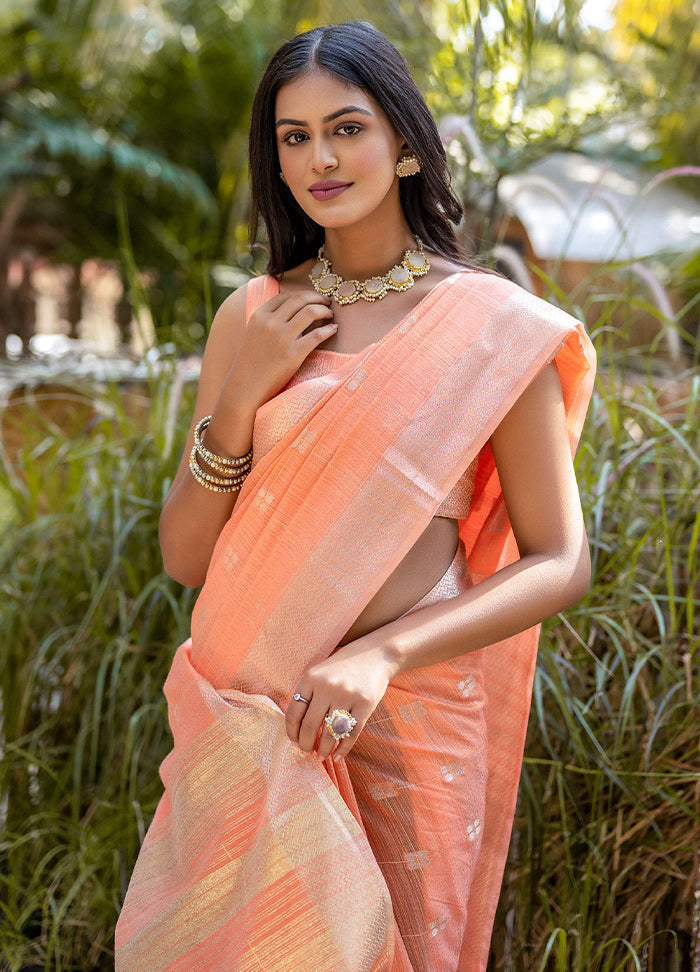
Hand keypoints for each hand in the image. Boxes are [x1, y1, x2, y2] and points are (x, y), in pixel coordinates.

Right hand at [224, 290, 336, 410]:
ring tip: (330, 313)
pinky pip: (317, 335)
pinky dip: (329, 329)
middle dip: (317, 297)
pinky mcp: (293, 354)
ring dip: (324, 310)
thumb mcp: (254, 334)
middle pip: (300, 300)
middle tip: (326, 301)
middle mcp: (270, 323)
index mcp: (259, 316)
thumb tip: (292, 311)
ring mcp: (282, 338)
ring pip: (310, 312)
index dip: (303, 294)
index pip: (285, 296)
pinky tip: (333, 329)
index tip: (313, 297)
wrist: (246, 387)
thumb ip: (269, 321)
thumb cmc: (252, 363)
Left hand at [285, 639, 395, 760]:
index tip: (293, 741)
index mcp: (311, 678)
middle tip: (306, 752)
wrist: (376, 655)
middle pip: (310, 726)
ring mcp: (347, 695)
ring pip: (330, 734)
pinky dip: (343, 749)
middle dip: (305, 745)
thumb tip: (296, 728)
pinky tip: (338, 756)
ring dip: (324, 750)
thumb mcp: (321, 672)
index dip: (292, 732)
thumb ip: (308, 694)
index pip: (294, 712)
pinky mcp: (366, 704)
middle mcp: (327, 686)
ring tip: (321, 755)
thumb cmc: (344, 667)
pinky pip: (351, 734)